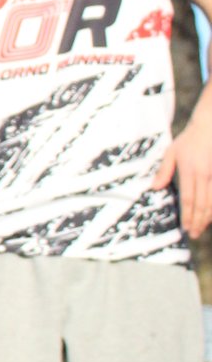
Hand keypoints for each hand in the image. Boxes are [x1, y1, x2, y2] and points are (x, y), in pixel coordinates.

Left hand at [155, 116, 211, 240]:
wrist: (210, 126)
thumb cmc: (189, 139)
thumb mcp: (172, 152)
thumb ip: (164, 170)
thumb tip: (155, 188)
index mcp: (190, 170)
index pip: (188, 198)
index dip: (187, 215)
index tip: (185, 228)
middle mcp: (205, 174)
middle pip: (202, 203)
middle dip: (198, 221)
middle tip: (194, 234)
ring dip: (208, 217)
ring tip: (202, 229)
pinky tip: (210, 215)